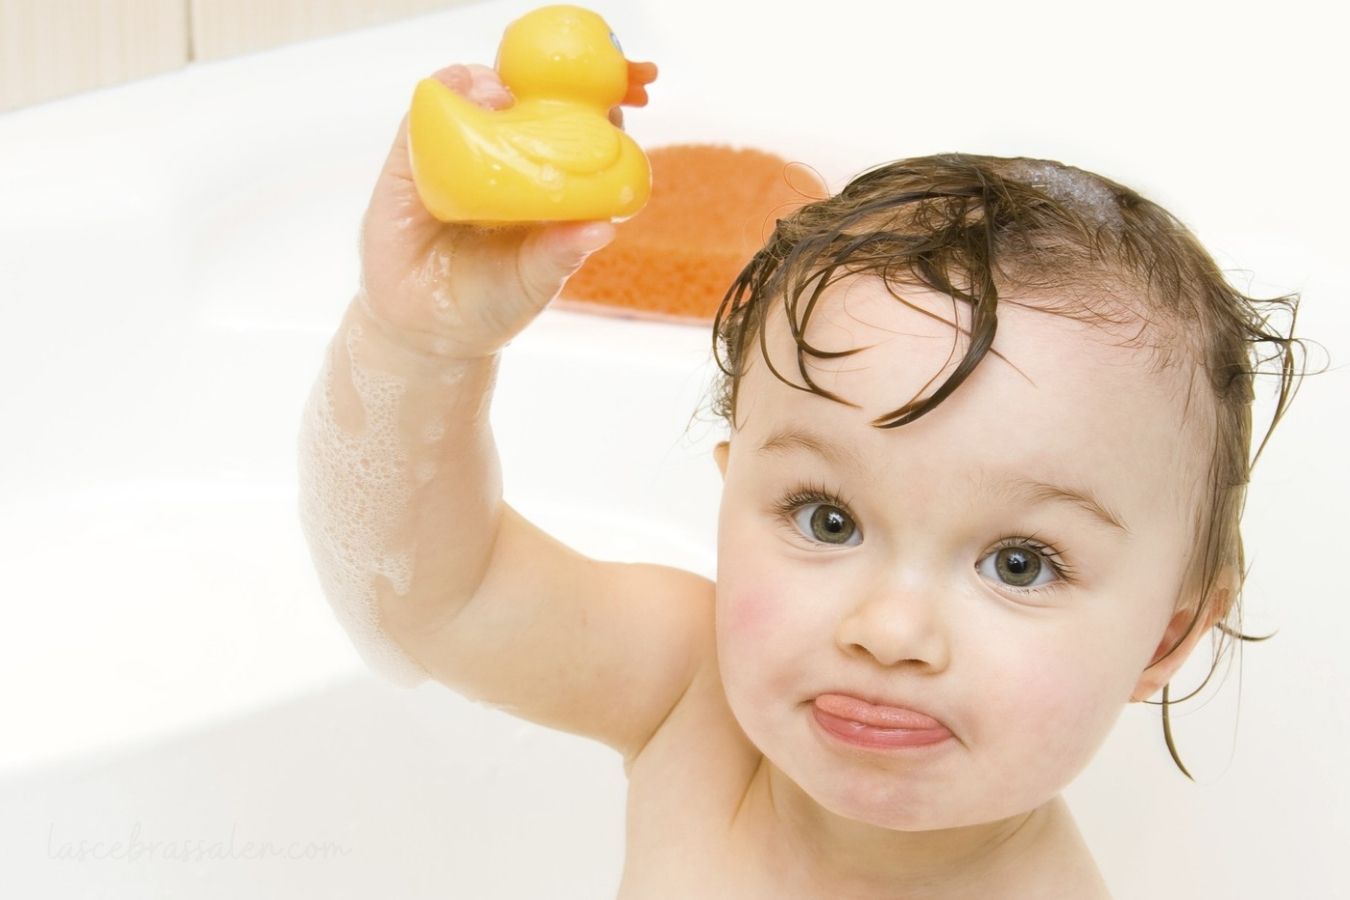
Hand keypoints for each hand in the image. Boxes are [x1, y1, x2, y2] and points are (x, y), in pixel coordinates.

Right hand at [356, 63, 616, 361]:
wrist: (424, 331)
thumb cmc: (491, 304)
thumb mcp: (533, 282)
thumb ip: (561, 253)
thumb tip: (605, 228)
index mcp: (543, 184)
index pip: (572, 134)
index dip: (593, 113)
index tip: (613, 102)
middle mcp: (502, 161)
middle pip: (524, 102)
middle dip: (541, 80)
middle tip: (558, 82)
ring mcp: (456, 157)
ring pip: (474, 99)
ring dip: (489, 83)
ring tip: (501, 95)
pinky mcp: (409, 161)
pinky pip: (423, 119)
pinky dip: (441, 97)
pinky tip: (457, 92)